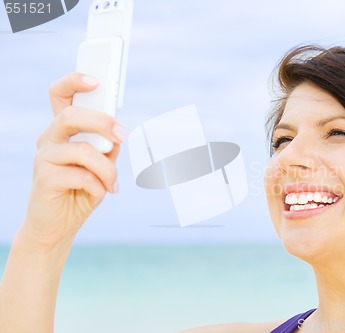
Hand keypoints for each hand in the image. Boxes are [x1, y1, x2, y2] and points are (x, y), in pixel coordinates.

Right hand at [20, 73, 126, 250]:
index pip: (60, 96)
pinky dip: (99, 185)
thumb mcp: (100, 165)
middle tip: (123, 135)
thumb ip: (107, 147)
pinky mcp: (44, 178)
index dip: (73, 82)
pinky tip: (100, 193)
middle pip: (70, 115)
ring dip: (108, 169)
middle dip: (102, 122)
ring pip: (84, 151)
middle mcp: (49, 139)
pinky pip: (82, 175)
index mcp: (63, 131)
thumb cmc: (81, 191)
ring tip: (113, 184)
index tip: (95, 80)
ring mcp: (44, 158)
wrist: (58, 226)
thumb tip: (118, 132)